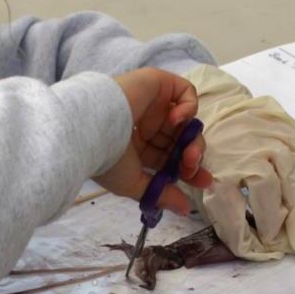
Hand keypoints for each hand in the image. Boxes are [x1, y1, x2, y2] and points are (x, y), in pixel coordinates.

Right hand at [93, 67, 213, 215]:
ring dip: (192, 138)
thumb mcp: (132, 182)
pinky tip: (177, 120)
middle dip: (192, 156)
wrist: (91, 126)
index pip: (169, 157)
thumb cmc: (106, 157)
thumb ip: (160, 194)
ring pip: (186, 121)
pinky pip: (185, 93)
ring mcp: (153, 103)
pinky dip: (189, 107)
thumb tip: (184, 210)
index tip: (203, 182)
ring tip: (188, 153)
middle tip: (192, 167)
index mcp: (136, 146)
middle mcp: (145, 123)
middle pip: (180, 140)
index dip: (187, 169)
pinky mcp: (157, 83)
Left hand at [181, 65, 294, 260]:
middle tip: (280, 244)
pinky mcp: (285, 131)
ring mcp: (268, 139)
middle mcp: (245, 150)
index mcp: (216, 164)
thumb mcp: (197, 179)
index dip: (241, 232)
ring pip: (289, 173)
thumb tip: (245, 243)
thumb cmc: (204, 151)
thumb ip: (215, 206)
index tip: (251, 249)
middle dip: (274, 220)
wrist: (213, 108)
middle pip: (266, 188)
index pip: (230, 205)